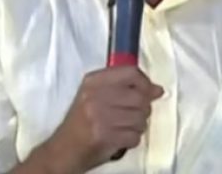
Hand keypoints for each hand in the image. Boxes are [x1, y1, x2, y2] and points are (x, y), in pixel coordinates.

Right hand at [38, 66, 162, 172]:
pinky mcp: (105, 136)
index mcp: (93, 81)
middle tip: (133, 115)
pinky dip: (132, 139)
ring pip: (140, 118)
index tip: (150, 92)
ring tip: (124, 127)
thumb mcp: (96, 96)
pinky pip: (135, 136)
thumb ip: (126, 88)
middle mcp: (95, 96)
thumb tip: (158, 90)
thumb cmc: (82, 122)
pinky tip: (121, 138)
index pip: (131, 72)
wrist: (63, 150)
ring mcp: (100, 116)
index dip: (145, 83)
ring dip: (138, 126)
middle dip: (144, 109)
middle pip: (140, 97)